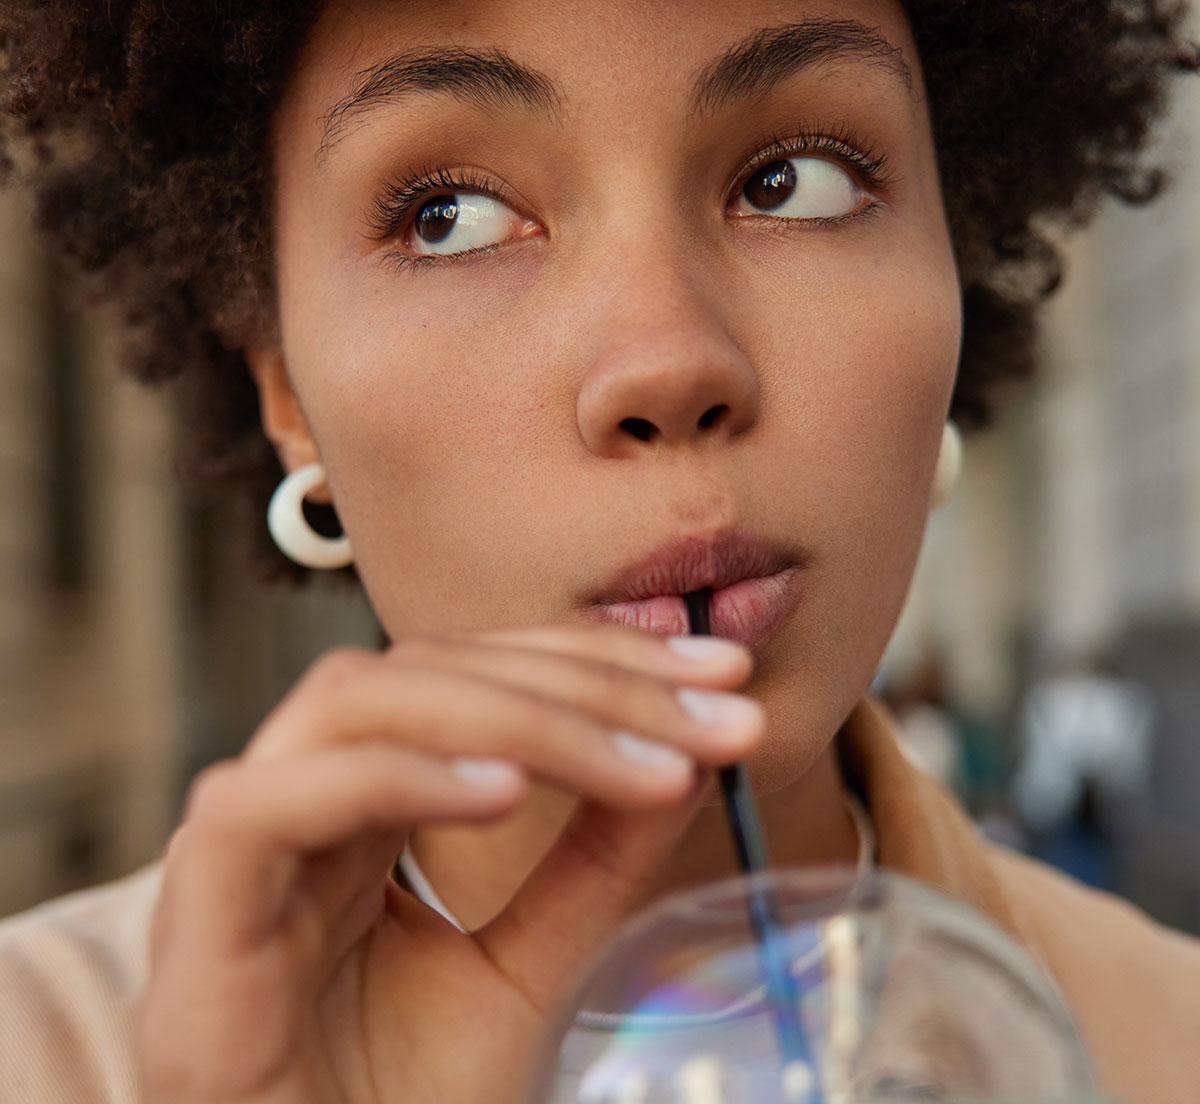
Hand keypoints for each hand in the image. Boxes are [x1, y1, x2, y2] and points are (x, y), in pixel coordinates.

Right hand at [140, 623, 761, 1102]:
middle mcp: (302, 804)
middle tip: (709, 709)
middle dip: (581, 678)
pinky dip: (390, 776)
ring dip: (510, 711)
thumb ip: (593, 868)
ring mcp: (239, 855)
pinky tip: (504, 790)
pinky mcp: (195, 925)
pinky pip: (265, 804)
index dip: (597, 659)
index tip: (721, 677)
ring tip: (636, 759)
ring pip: (356, 703)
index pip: (477, 676)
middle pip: (427, 670)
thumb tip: (684, 757)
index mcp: (368, 805)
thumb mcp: (529, 975)